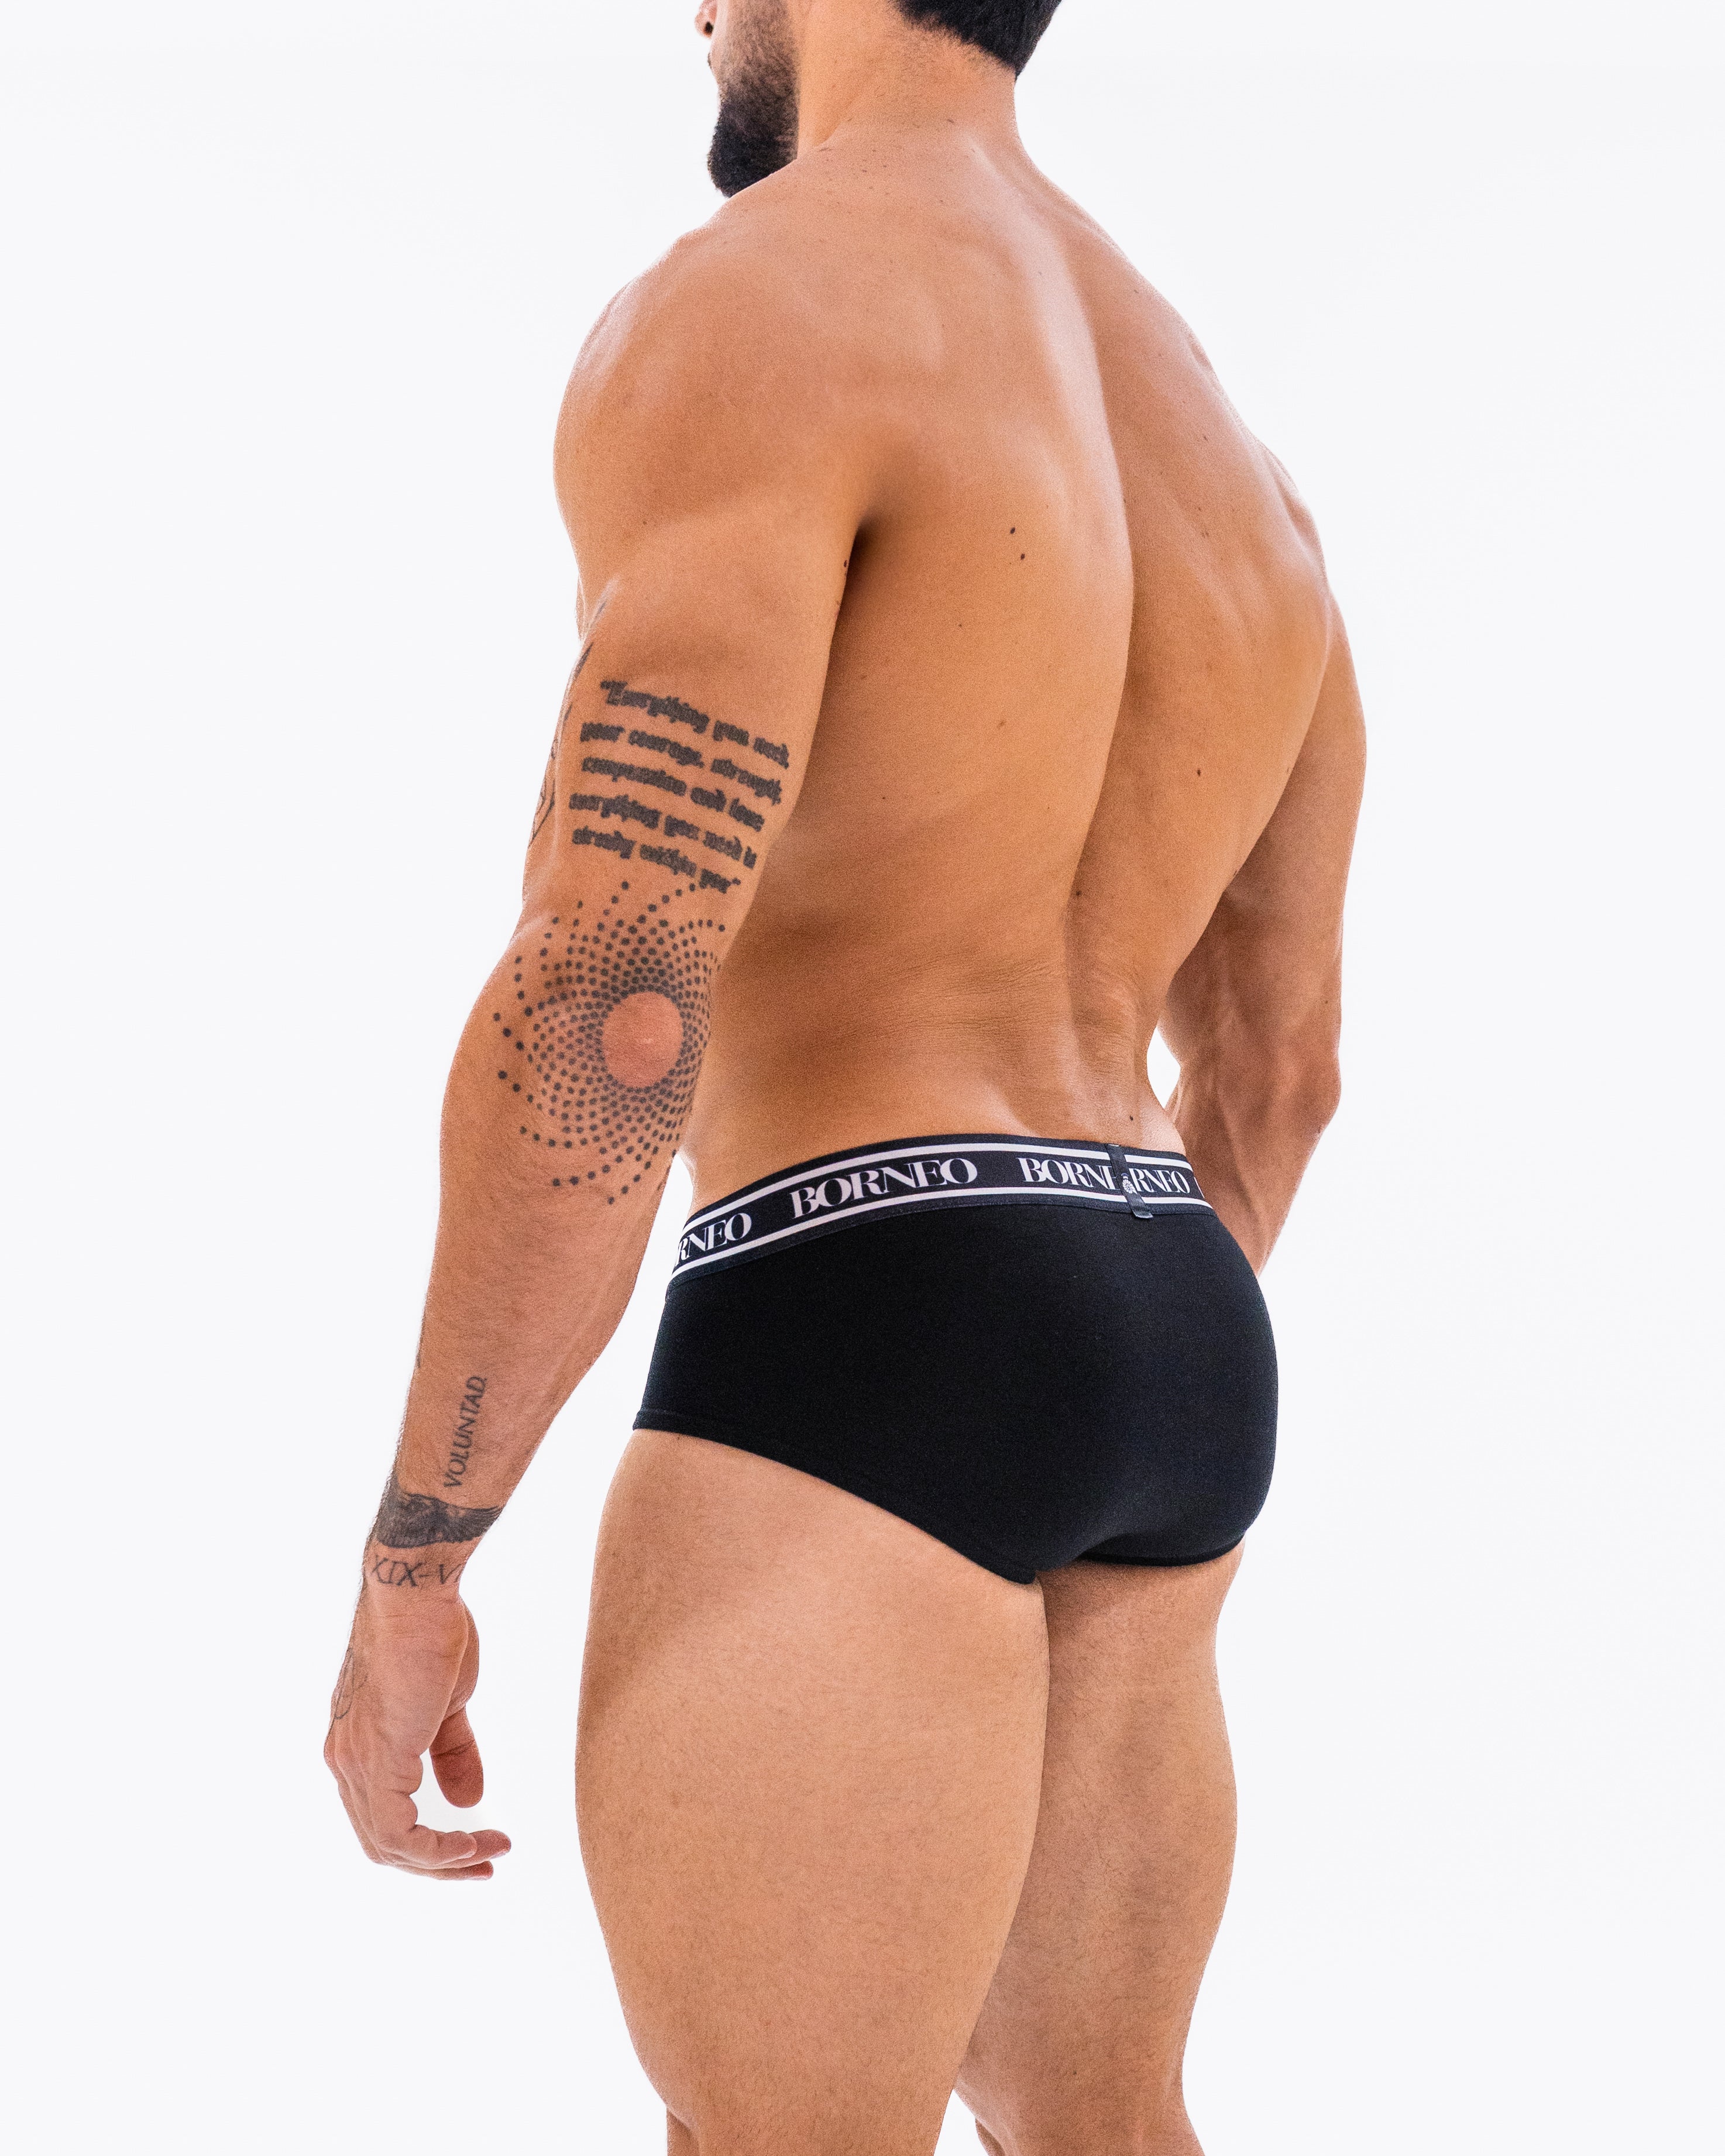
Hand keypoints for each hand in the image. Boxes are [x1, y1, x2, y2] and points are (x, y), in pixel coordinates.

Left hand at [325, 1578, 512, 1879]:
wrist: (414, 1595)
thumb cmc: (430, 1632)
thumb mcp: (446, 1703)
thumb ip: (451, 1752)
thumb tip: (467, 1801)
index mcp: (356, 1746)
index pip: (381, 1817)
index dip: (426, 1842)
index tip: (474, 1844)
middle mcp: (345, 1761)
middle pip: (382, 1842)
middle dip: (436, 1864)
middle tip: (485, 1864)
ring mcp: (355, 1763)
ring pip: (388, 1844)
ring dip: (443, 1861)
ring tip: (489, 1855)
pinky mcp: (376, 1760)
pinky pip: (398, 1832)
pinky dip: (435, 1850)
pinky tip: (470, 1843)